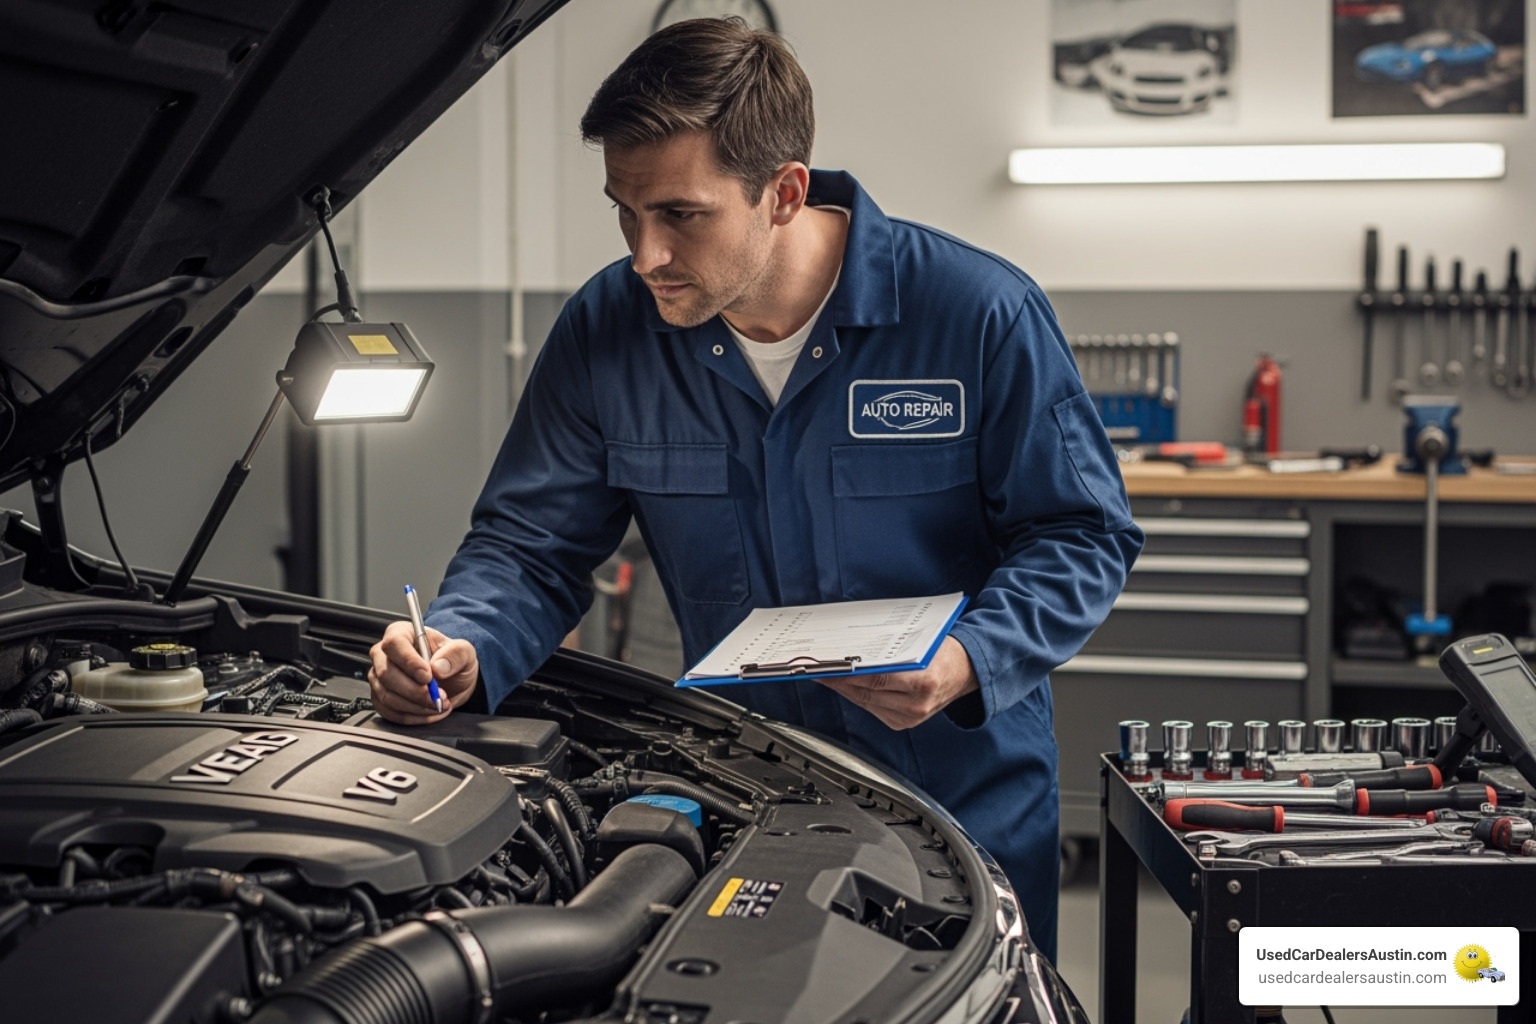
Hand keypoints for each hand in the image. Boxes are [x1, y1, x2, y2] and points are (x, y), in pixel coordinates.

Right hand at [368, 620, 478, 724]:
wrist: (452, 681)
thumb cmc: (452, 661)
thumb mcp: (464, 652)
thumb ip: (455, 654)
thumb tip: (438, 667)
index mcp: (401, 633)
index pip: (394, 644)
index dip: (409, 662)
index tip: (428, 676)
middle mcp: (384, 654)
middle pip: (387, 674)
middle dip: (416, 691)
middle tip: (438, 697)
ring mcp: (378, 677)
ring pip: (387, 696)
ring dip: (416, 706)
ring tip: (439, 705)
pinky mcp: (379, 698)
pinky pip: (390, 712)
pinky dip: (413, 717)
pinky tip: (430, 713)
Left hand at [816, 636, 978, 730]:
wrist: (968, 670)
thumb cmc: (945, 651)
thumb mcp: (920, 642)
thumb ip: (889, 649)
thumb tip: (853, 649)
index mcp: (923, 681)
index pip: (874, 679)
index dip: (847, 674)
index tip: (827, 666)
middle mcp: (917, 704)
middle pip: (866, 693)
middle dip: (839, 681)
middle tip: (819, 669)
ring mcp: (911, 717)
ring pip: (866, 703)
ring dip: (845, 689)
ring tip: (827, 676)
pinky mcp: (904, 723)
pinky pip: (873, 709)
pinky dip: (858, 697)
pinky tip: (846, 686)